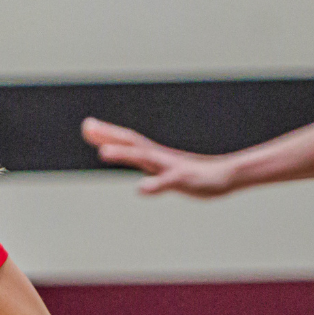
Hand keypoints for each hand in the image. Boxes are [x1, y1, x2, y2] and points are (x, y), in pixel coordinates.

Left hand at [82, 117, 238, 197]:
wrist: (226, 175)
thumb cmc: (194, 173)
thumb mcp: (165, 170)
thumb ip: (146, 166)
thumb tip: (132, 169)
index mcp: (154, 155)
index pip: (127, 140)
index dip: (107, 132)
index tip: (86, 125)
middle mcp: (159, 156)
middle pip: (131, 142)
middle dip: (109, 135)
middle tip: (86, 126)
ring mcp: (171, 166)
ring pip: (145, 157)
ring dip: (124, 153)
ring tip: (103, 151)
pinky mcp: (184, 180)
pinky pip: (168, 182)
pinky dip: (155, 185)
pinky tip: (142, 189)